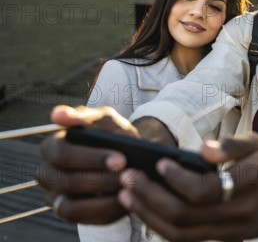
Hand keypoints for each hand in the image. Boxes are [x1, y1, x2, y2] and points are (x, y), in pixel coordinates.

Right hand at [37, 105, 137, 223]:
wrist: (132, 155)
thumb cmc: (114, 135)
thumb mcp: (107, 121)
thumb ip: (86, 116)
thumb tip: (57, 114)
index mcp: (52, 147)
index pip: (59, 154)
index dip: (90, 157)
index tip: (120, 159)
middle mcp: (49, 174)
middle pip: (63, 182)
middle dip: (99, 179)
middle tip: (127, 175)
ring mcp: (57, 197)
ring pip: (68, 207)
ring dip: (102, 198)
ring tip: (127, 188)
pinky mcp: (73, 212)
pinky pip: (83, 219)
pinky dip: (106, 210)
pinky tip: (125, 198)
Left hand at [118, 133, 257, 241]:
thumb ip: (232, 145)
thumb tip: (202, 151)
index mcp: (250, 184)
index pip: (206, 191)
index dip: (178, 180)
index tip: (160, 164)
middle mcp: (240, 213)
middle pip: (186, 216)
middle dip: (150, 198)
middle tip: (127, 179)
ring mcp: (232, 231)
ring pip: (181, 234)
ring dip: (149, 216)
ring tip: (127, 196)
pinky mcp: (226, 239)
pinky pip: (187, 239)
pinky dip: (162, 227)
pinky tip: (146, 211)